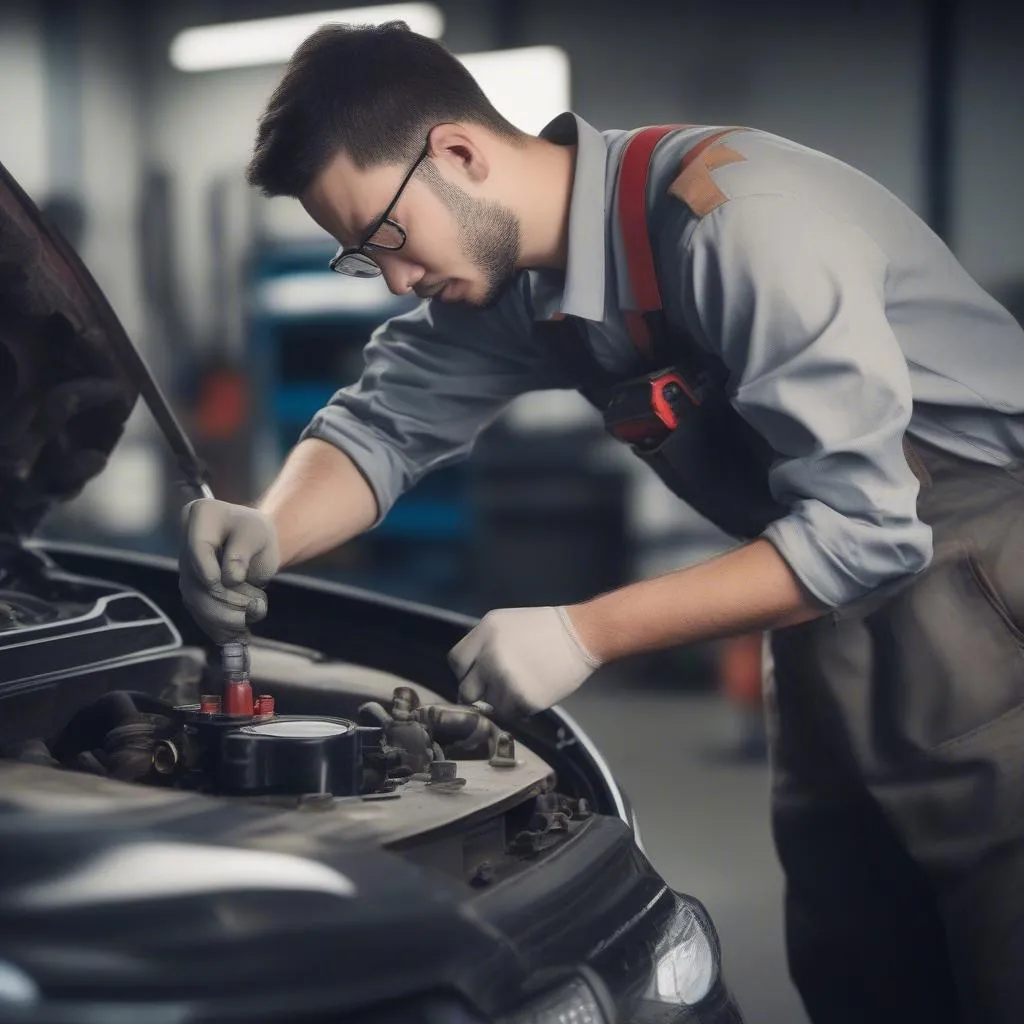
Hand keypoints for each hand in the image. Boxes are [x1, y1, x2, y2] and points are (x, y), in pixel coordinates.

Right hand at [179, 499, 279, 643]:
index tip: (233, 580)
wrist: (255, 545)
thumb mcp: (257, 533)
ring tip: (257, 613)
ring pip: (197, 604)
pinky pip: (201, 616)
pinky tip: (240, 634)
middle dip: (228, 600)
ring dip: (228, 618)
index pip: (197, 547)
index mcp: (199, 517)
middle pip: (196, 582)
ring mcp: (186, 572)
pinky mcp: (193, 593)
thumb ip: (243, 551)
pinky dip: (222, 628)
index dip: (209, 569)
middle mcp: (185, 545)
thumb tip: (230, 578)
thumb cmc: (256, 533)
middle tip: (259, 605)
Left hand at [448, 606, 601, 717]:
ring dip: (501, 702)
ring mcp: (504, 679)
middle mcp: (488, 656)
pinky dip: (518, 710)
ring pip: (489, 705)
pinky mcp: (521, 698)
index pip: (456, 662)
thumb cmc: (546, 628)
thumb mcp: (506, 624)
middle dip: (478, 693)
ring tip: (521, 688)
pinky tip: (532, 694)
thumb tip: (472, 671)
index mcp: (484, 633)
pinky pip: (510, 715)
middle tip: (495, 691)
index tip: (478, 676)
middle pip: (465, 690)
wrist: (581, 635)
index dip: (466, 672)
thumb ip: (484, 644)